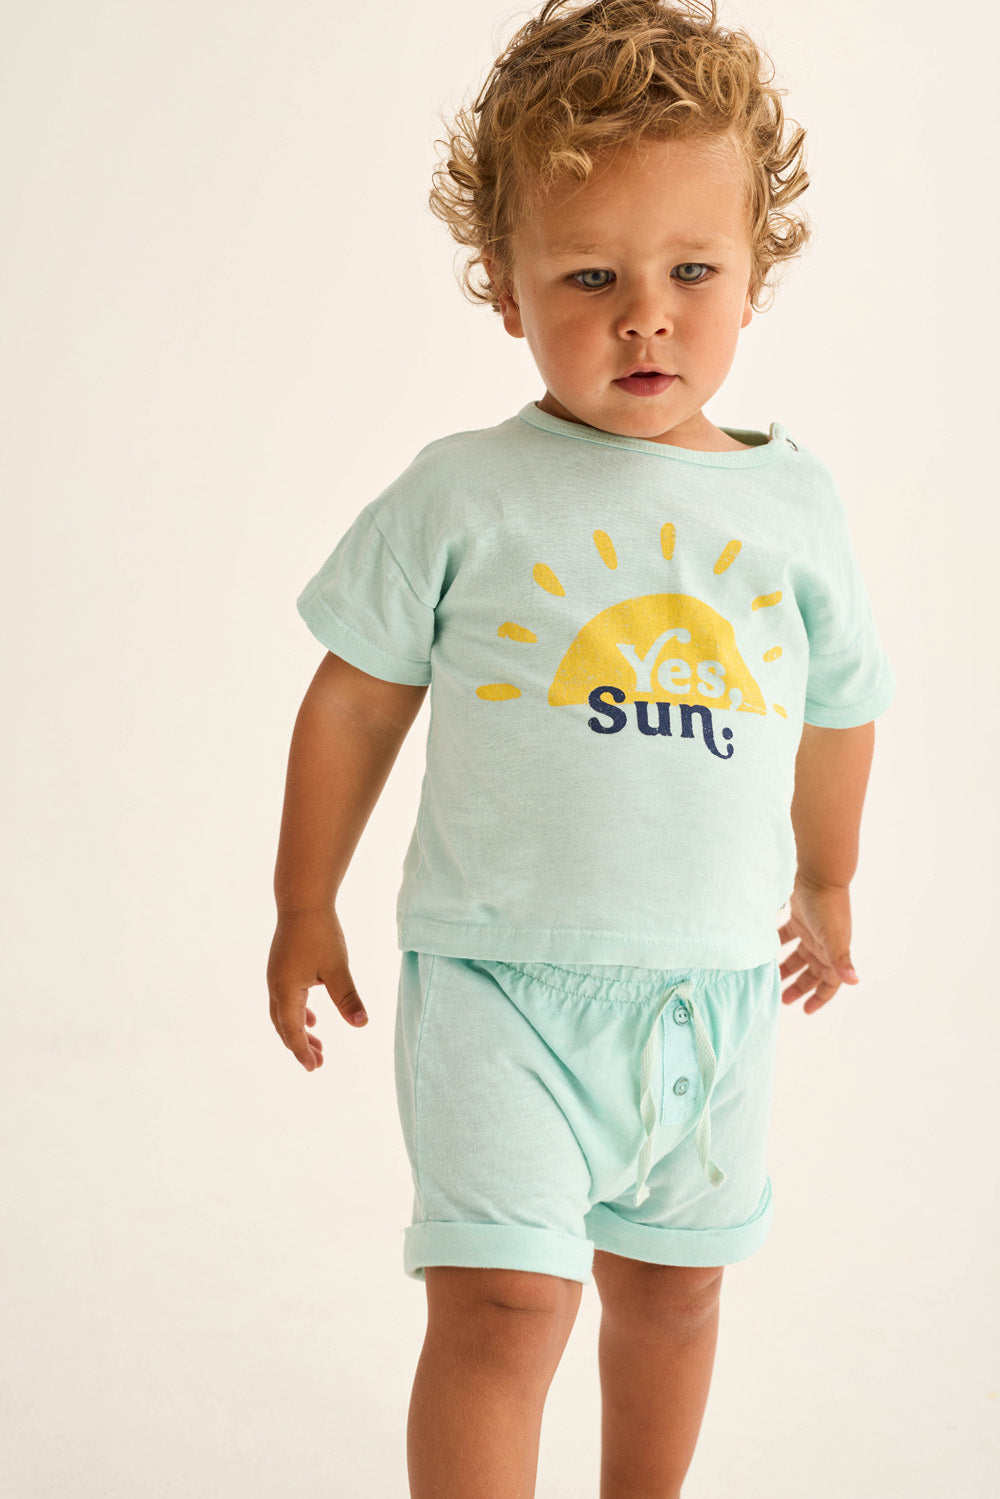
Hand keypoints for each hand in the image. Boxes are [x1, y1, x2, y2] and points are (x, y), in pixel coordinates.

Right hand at [267, 908, 368, 1070]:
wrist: (302, 901)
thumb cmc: (319, 932)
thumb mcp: (337, 968)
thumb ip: (348, 997)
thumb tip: (361, 1024)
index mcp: (286, 991)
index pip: (292, 1031)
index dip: (302, 1051)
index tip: (314, 1068)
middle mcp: (276, 987)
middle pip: (284, 1027)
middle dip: (300, 1046)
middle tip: (319, 1063)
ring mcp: (277, 976)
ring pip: (284, 1014)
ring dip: (299, 1031)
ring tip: (318, 1044)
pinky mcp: (282, 967)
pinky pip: (287, 1000)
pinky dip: (298, 1014)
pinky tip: (313, 1018)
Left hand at [777, 876, 858, 1014]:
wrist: (819, 875)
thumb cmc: (828, 907)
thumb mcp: (834, 937)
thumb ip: (842, 960)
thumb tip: (854, 981)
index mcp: (834, 953)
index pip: (830, 983)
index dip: (820, 998)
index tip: (805, 1010)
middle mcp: (823, 945)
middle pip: (812, 973)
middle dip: (800, 988)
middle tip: (782, 1000)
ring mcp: (811, 932)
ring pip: (798, 958)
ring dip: (787, 969)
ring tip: (771, 979)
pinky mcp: (798, 919)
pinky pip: (786, 938)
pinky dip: (777, 946)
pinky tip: (763, 953)